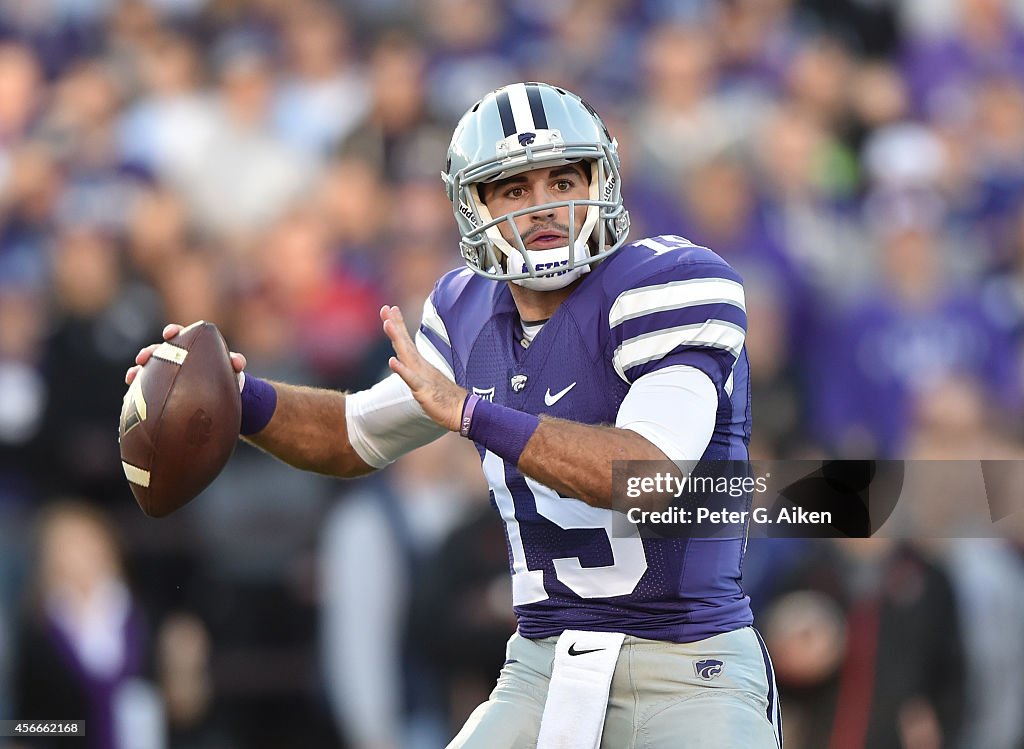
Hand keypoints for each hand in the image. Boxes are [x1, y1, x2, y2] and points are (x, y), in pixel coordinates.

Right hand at [125, 323, 246, 389]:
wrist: (221, 395)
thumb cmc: (226, 375)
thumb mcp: (232, 368)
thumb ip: (236, 362)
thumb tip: (238, 362)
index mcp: (189, 347)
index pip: (178, 335)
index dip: (172, 332)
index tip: (168, 334)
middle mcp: (174, 358)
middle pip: (157, 351)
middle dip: (149, 352)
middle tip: (143, 358)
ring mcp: (165, 373)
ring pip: (147, 370)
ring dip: (137, 371)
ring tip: (132, 377)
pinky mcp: (160, 390)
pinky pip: (145, 390)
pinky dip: (137, 391)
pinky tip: (129, 397)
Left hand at [380, 305, 466, 431]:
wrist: (462, 411)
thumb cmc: (445, 397)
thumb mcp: (427, 381)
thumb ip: (417, 372)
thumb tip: (408, 364)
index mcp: (420, 364)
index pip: (406, 342)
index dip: (398, 325)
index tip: (390, 310)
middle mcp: (420, 366)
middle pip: (405, 343)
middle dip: (395, 325)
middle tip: (386, 309)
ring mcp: (422, 377)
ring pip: (407, 355)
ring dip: (397, 339)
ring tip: (388, 324)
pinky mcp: (424, 390)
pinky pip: (412, 379)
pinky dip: (402, 370)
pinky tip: (392, 362)